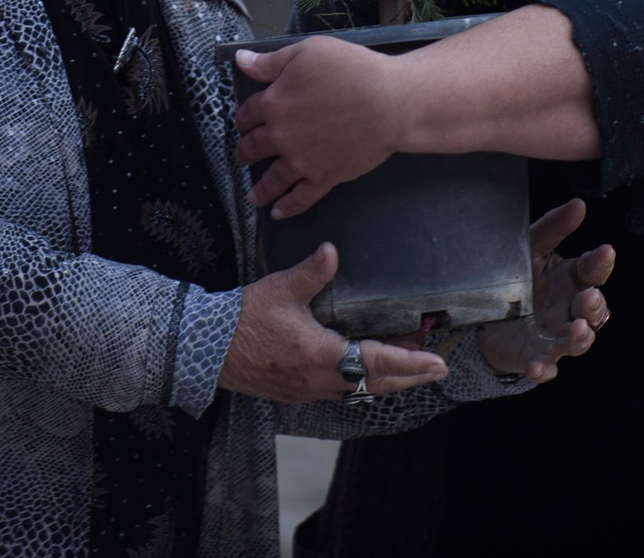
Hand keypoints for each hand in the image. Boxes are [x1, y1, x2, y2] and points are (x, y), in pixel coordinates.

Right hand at [217, 243, 448, 403]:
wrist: (206, 348)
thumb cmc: (243, 319)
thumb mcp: (280, 289)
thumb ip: (312, 271)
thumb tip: (332, 251)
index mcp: (320, 355)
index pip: (376, 362)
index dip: (410, 363)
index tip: (436, 363)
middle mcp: (319, 380)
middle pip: (376, 384)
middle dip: (409, 376)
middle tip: (437, 369)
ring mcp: (308, 390)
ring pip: (359, 390)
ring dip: (386, 379)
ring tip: (410, 366)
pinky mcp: (297, 391)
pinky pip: (340, 390)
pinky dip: (361, 381)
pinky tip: (366, 370)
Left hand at [234, 38, 408, 218]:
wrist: (389, 101)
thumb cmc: (351, 69)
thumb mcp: (307, 52)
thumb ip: (270, 62)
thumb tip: (240, 61)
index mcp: (274, 103)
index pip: (248, 113)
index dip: (244, 118)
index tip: (244, 123)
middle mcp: (281, 136)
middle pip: (254, 147)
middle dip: (246, 151)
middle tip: (244, 155)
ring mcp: (302, 161)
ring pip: (272, 179)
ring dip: (259, 189)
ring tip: (253, 196)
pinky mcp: (324, 178)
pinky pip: (301, 199)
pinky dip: (287, 208)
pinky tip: (278, 213)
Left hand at [477, 198, 613, 382]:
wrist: (486, 315)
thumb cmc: (517, 278)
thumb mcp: (530, 247)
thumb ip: (553, 227)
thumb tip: (578, 205)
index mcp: (570, 279)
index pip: (593, 271)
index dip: (601, 262)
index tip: (605, 251)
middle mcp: (568, 309)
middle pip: (593, 311)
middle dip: (594, 305)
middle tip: (588, 296)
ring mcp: (555, 337)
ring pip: (577, 341)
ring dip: (580, 337)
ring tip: (577, 330)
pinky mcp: (536, 358)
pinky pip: (545, 367)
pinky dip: (543, 369)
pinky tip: (537, 366)